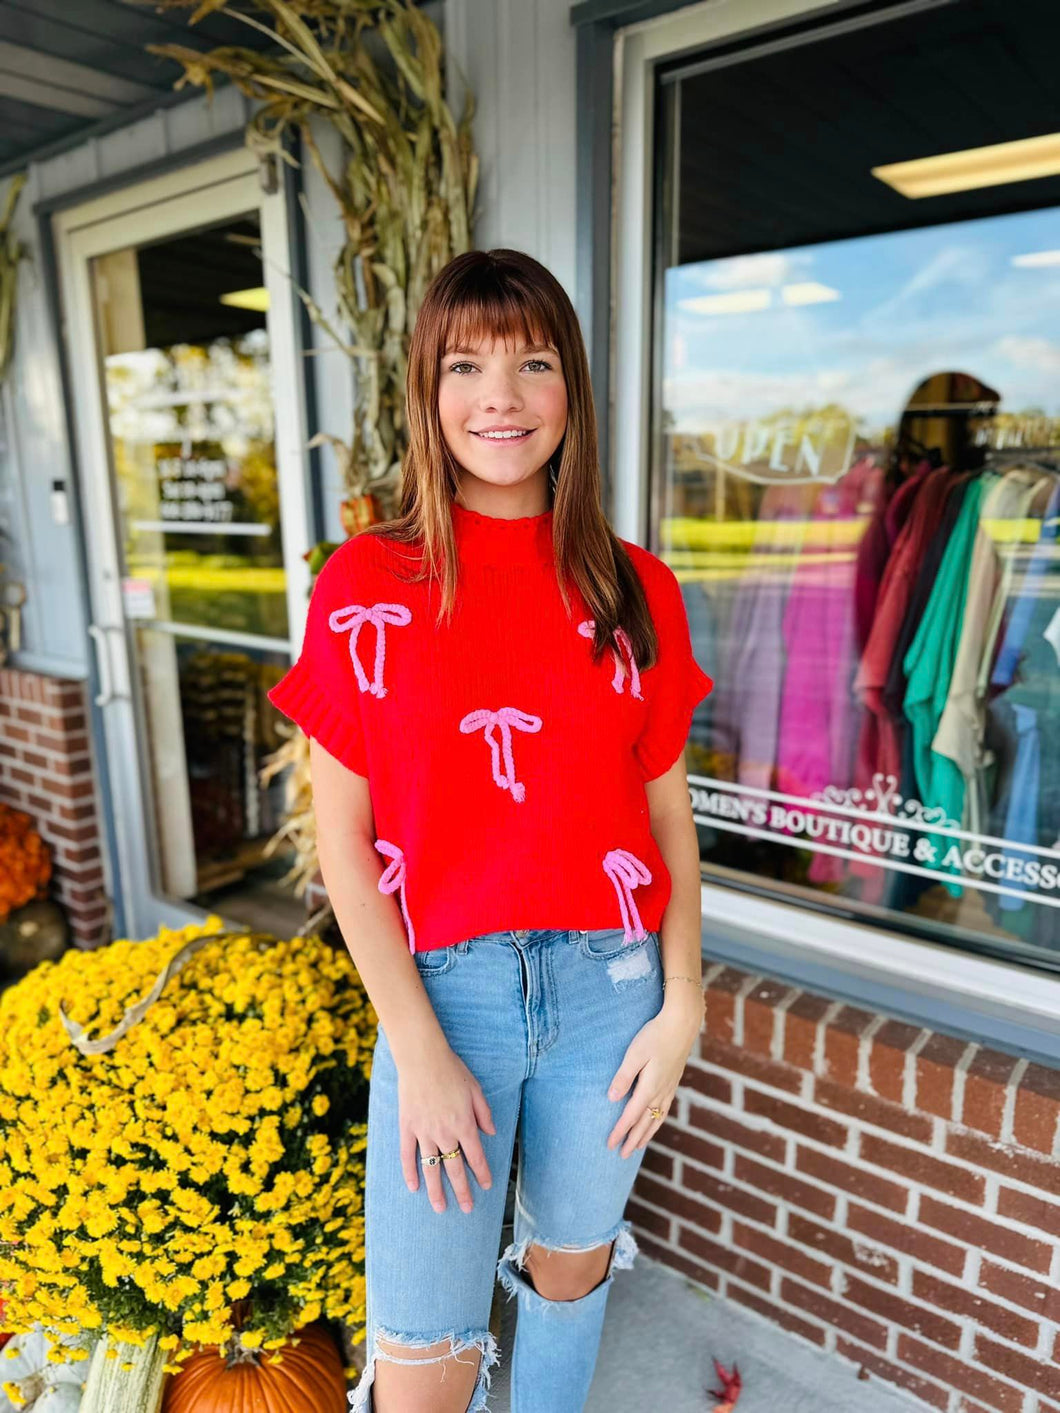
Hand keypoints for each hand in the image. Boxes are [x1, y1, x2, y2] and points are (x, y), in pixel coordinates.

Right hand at [397, 1045, 495, 1213]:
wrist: (423, 1058)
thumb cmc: (452, 1070)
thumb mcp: (475, 1089)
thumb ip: (484, 1113)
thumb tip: (491, 1132)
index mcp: (464, 1125)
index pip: (476, 1157)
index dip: (482, 1173)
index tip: (486, 1186)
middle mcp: (445, 1133)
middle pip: (455, 1168)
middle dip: (462, 1191)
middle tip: (467, 1208)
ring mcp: (424, 1132)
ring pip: (431, 1168)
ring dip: (436, 1190)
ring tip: (440, 1208)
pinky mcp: (407, 1127)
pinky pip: (408, 1155)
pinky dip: (410, 1172)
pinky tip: (414, 1187)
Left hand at [605, 994, 702, 1158]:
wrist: (682, 1024)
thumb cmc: (655, 1035)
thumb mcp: (634, 1054)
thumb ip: (623, 1077)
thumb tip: (612, 1099)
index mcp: (649, 1087)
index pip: (631, 1116)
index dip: (619, 1132)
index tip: (609, 1145)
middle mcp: (661, 1092)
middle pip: (645, 1123)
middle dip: (633, 1140)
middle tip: (622, 1155)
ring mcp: (669, 1087)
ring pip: (657, 1118)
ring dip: (646, 1134)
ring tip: (638, 1146)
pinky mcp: (674, 1080)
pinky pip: (665, 1109)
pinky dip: (658, 1121)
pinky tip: (655, 1120)